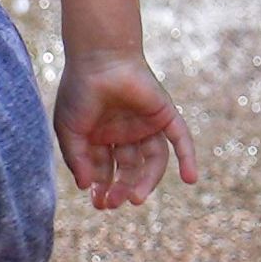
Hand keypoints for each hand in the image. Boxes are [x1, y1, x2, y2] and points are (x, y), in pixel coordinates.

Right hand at [54, 51, 193, 210]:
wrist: (99, 58)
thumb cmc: (79, 90)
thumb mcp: (69, 130)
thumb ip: (76, 159)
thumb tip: (86, 187)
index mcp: (101, 136)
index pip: (105, 169)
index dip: (102, 187)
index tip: (98, 203)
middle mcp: (124, 133)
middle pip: (128, 169)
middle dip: (121, 187)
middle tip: (114, 203)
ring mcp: (145, 125)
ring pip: (151, 161)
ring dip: (146, 181)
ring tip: (134, 198)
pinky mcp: (164, 115)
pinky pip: (180, 140)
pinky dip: (188, 158)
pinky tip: (191, 179)